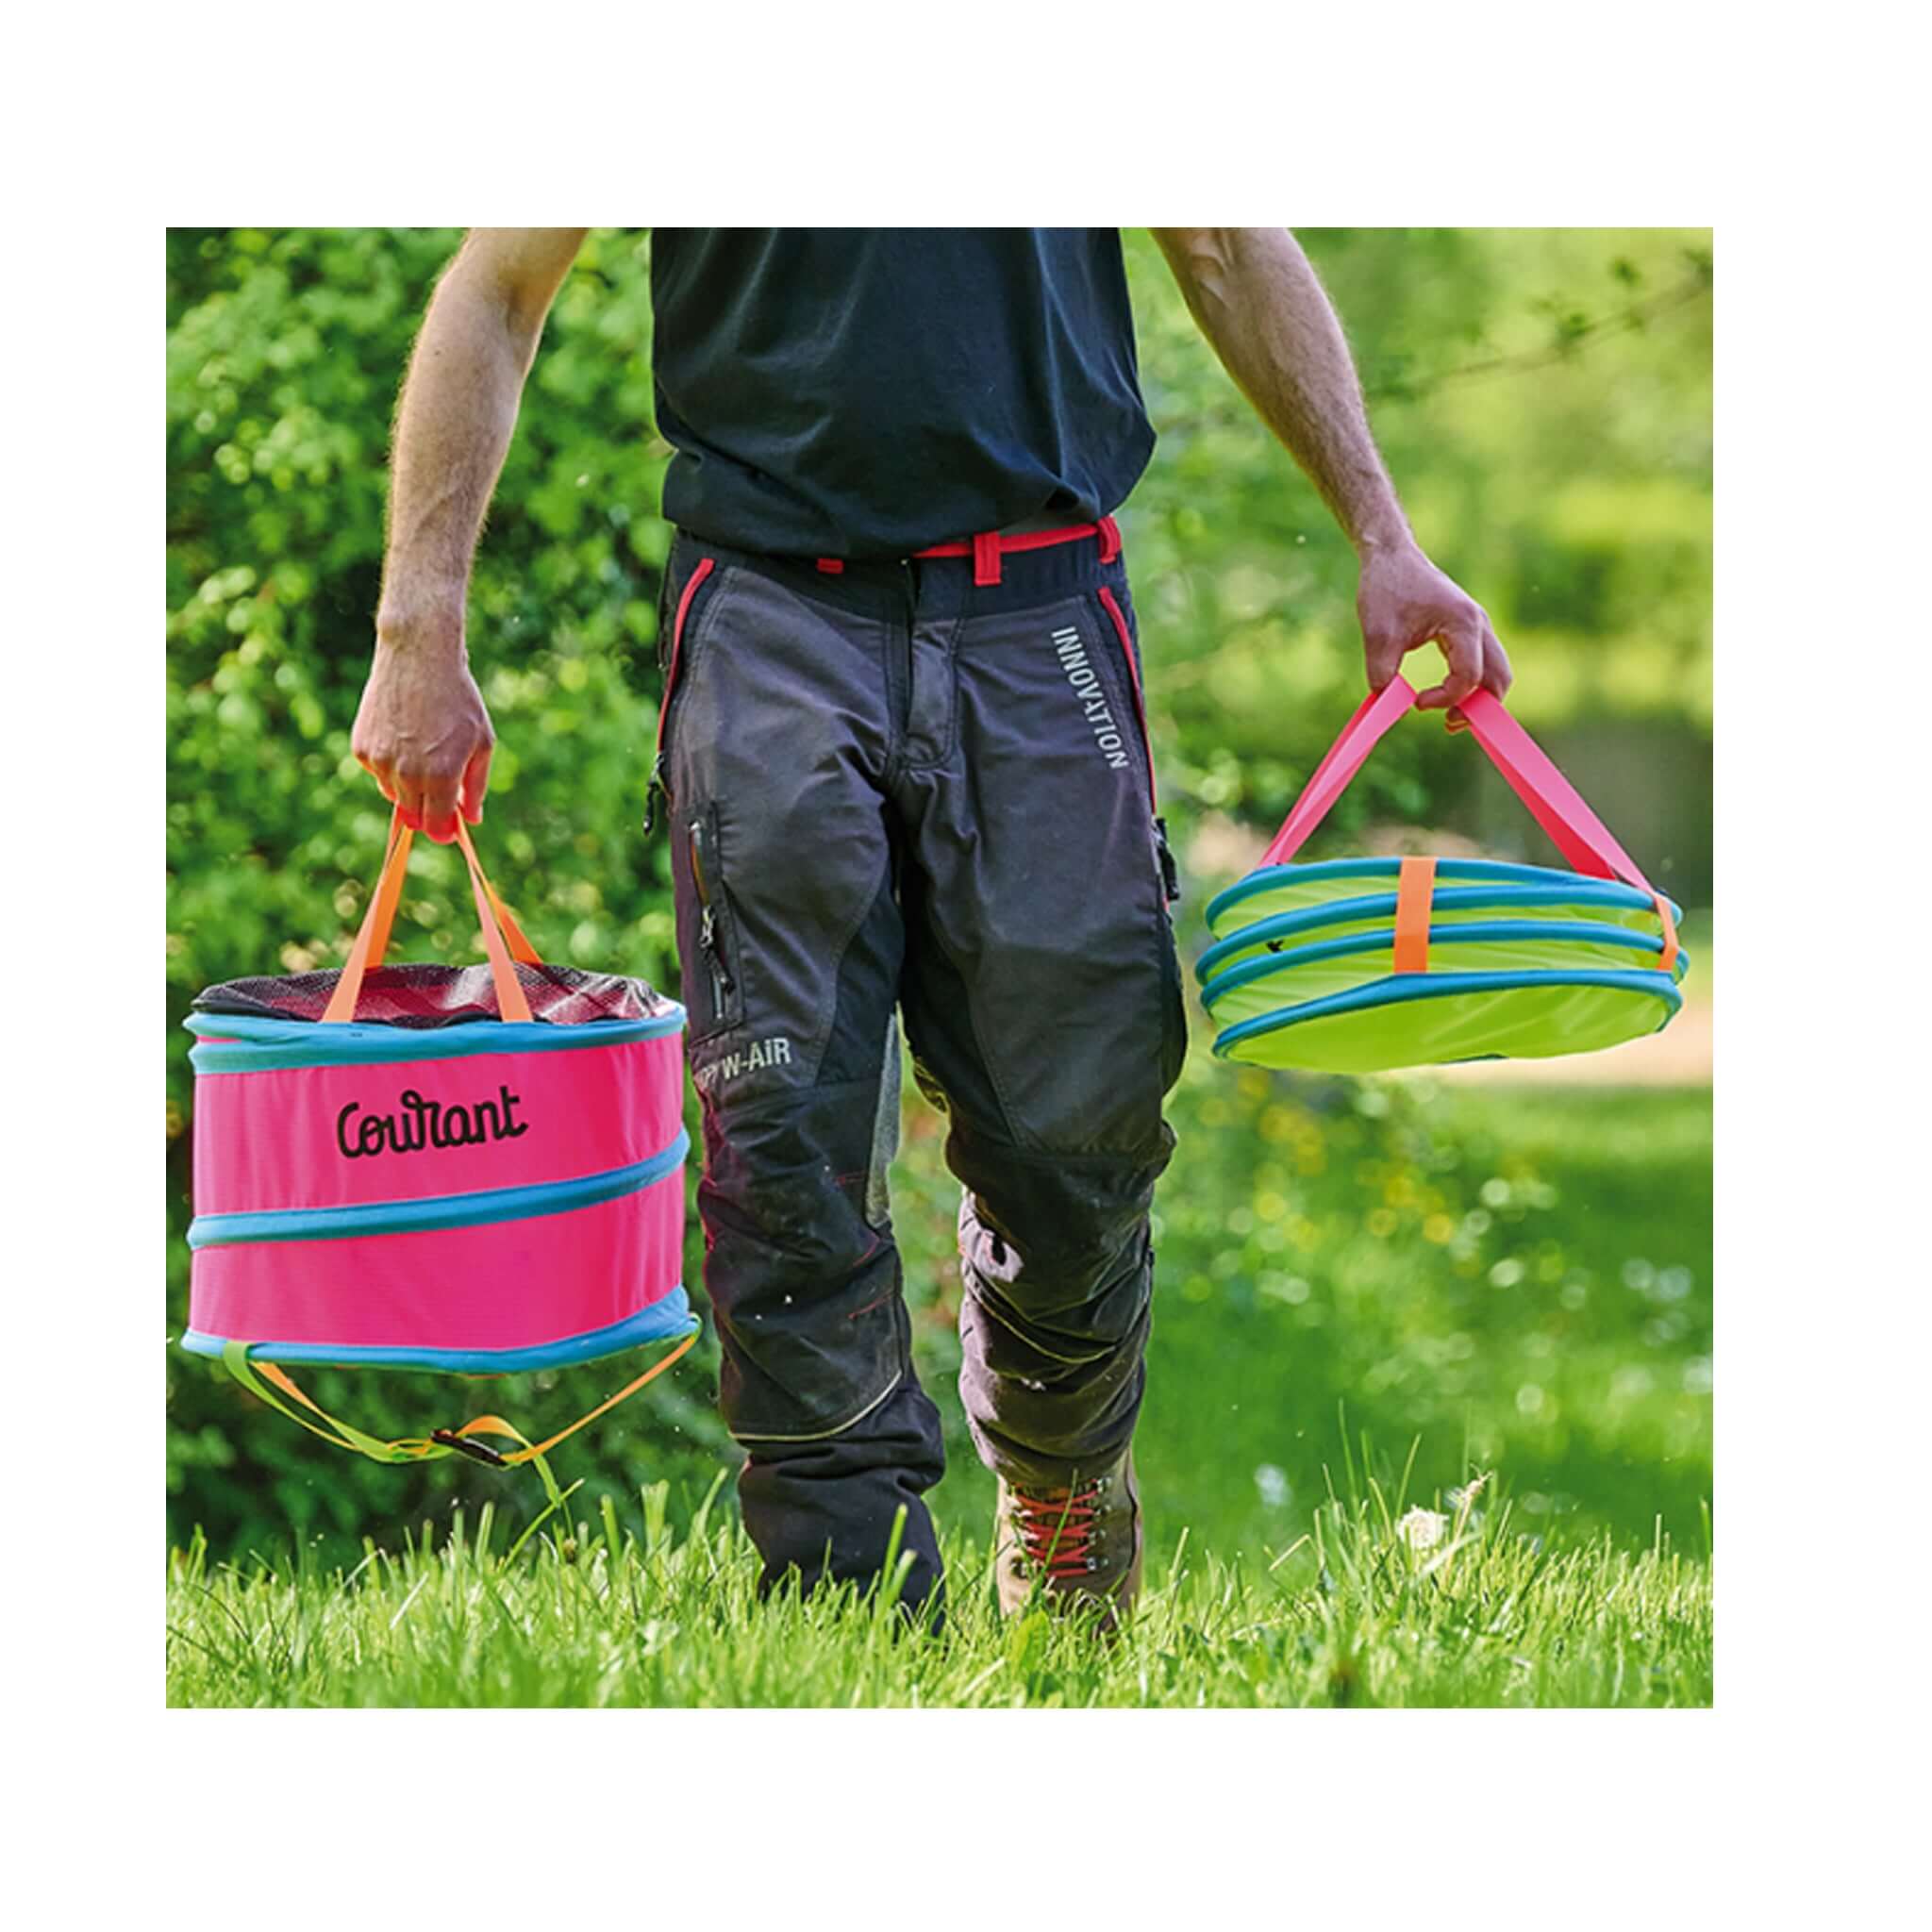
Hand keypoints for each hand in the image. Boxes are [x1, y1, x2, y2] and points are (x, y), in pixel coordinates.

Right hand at [350, 639, 494, 842]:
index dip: (443, 831)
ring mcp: (380, 761)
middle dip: (427, 811)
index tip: (447, 829)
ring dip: (408, 787)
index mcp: (441, 776)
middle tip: (439, 788)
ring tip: (422, 750)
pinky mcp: (361, 747)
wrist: (419, 657)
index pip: (436, 825)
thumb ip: (475, 786)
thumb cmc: (458, 698)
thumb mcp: (481, 742)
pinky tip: (402, 736)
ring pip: (393, 795)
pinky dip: (389, 765)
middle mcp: (408, 773)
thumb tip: (471, 819)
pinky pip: (376, 772)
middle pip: (413, 816)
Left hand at [1357, 539, 1511, 724]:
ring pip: (1495, 671)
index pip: (1469, 676)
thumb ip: (1382, 672)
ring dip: (1478, 698)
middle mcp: (1479, 624)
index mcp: (1463, 623)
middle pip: (1498, 677)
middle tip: (1449, 724)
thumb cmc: (1387, 589)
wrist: (1392, 557)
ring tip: (1450, 718)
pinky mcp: (1468, 629)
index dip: (1446, 698)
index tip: (1416, 703)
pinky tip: (1448, 697)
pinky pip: (1483, 663)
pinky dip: (1472, 684)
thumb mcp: (1378, 634)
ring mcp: (1477, 626)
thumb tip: (1387, 704)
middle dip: (1479, 708)